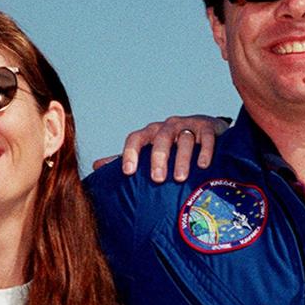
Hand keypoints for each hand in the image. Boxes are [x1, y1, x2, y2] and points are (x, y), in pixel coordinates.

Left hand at [92, 115, 229, 182]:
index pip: (135, 138)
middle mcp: (167, 127)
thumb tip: (96, 166)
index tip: (128, 172)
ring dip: (182, 158)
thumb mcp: (150, 151)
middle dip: (158, 158)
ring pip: (183, 139)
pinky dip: (204, 150)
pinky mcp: (208, 127)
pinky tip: (203, 165)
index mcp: (150, 133)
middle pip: (160, 139)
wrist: (206, 131)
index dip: (129, 153)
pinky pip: (206, 137)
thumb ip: (126, 159)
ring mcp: (188, 125)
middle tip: (157, 179)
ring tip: (180, 178)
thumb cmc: (173, 146)